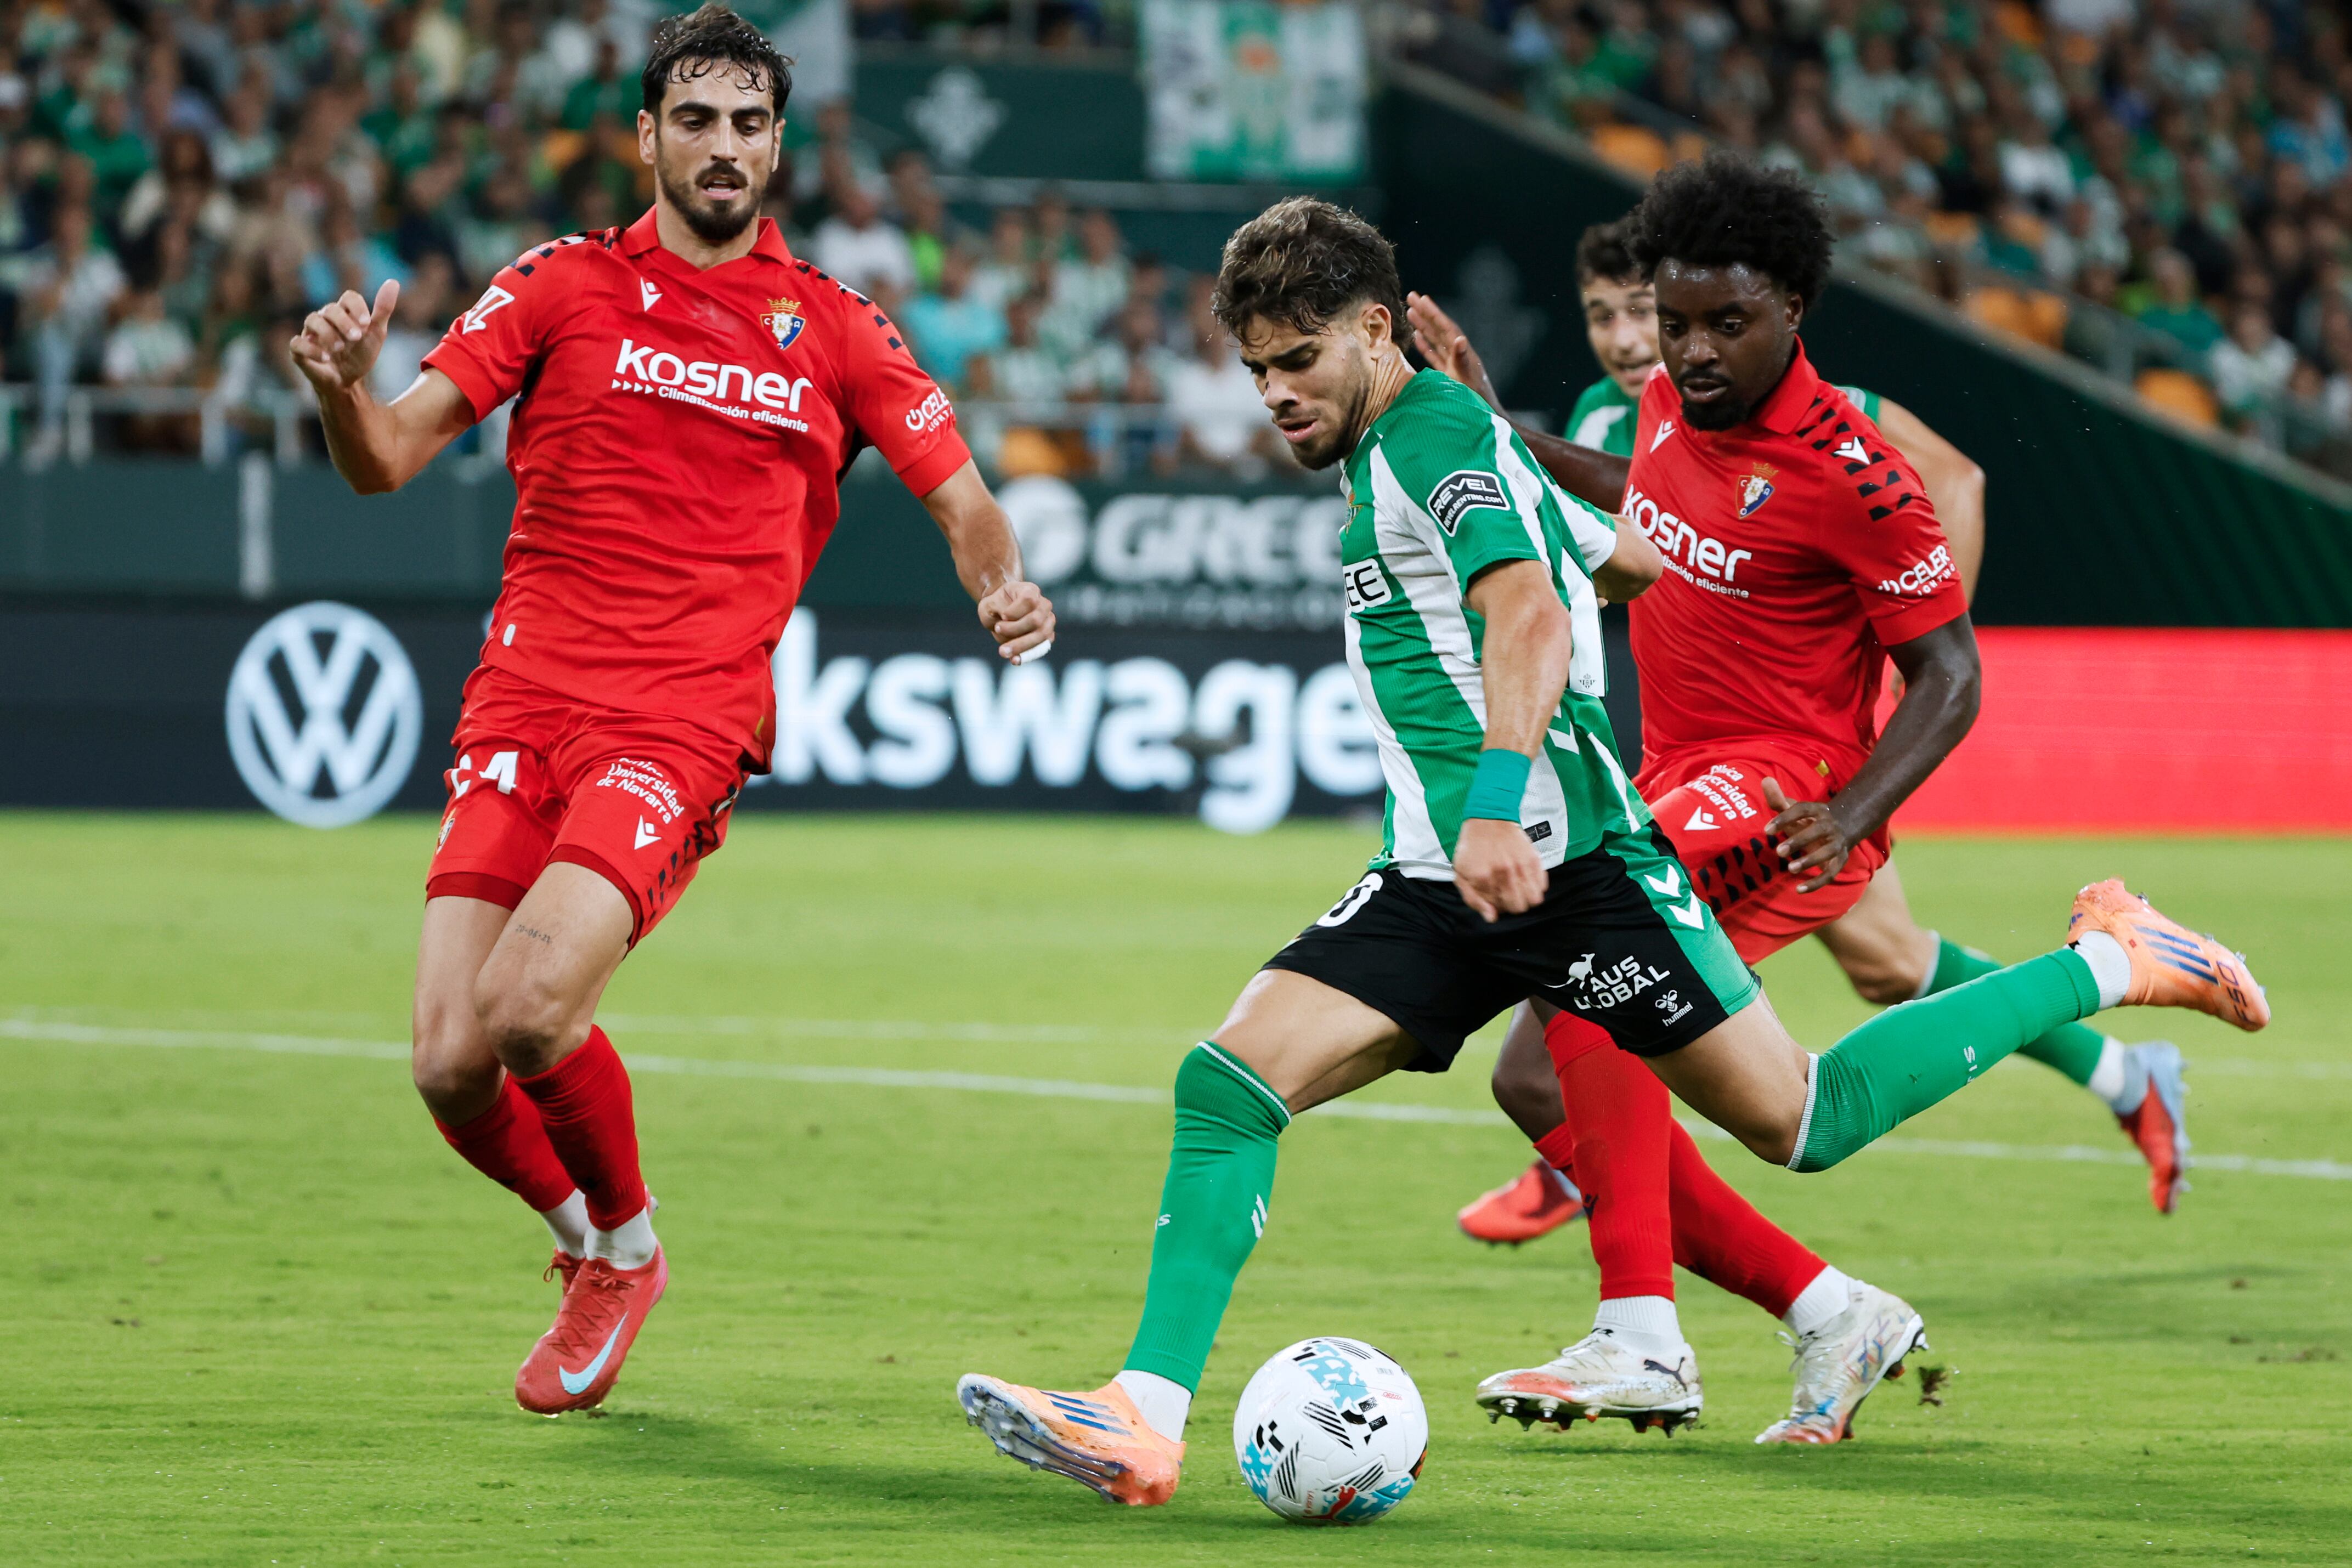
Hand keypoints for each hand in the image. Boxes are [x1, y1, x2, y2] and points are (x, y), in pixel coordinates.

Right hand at [289, 279, 398, 396]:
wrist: (347, 381)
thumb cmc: (360, 355)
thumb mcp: (376, 334)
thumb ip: (383, 310)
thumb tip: (393, 282)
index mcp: (345, 312)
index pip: (348, 297)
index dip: (356, 307)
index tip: (366, 323)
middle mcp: (325, 318)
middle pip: (330, 309)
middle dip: (344, 322)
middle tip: (356, 337)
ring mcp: (310, 333)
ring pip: (312, 320)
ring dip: (327, 333)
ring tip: (340, 348)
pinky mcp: (299, 350)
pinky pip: (297, 343)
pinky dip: (311, 349)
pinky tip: (325, 358)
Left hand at [978, 578, 1053, 661]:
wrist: (1002, 610)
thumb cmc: (996, 605)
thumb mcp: (990, 604)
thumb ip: (997, 611)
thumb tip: (1005, 629)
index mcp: (1031, 590)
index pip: (1029, 600)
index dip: (1015, 611)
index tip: (1003, 616)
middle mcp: (1043, 605)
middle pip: (1036, 620)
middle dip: (1015, 629)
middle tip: (997, 631)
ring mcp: (1048, 621)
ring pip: (1041, 635)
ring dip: (1021, 645)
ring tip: (1003, 651)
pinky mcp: (1047, 637)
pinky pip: (1040, 648)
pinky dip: (1027, 655)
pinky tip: (1014, 660)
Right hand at [1404, 291, 1503, 411]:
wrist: (1483, 417)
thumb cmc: (1476, 401)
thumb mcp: (1468, 379)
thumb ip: (1462, 359)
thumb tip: (1459, 338)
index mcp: (1463, 353)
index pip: (1446, 328)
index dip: (1434, 313)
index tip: (1421, 298)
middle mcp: (1458, 354)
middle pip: (1439, 329)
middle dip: (1426, 313)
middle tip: (1412, 296)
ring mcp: (1452, 364)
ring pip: (1435, 340)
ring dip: (1423, 326)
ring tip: (1410, 312)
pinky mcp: (1447, 375)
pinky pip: (1434, 356)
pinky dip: (1425, 346)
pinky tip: (1416, 337)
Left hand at [1453, 816, 1546, 921]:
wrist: (1488, 819)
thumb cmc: (1473, 847)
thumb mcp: (1461, 873)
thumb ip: (1473, 898)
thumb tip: (1492, 917)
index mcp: (1482, 879)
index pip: (1498, 910)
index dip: (1497, 907)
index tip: (1495, 898)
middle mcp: (1503, 874)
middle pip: (1518, 908)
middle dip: (1512, 905)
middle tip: (1507, 894)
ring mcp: (1520, 867)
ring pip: (1534, 900)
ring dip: (1527, 899)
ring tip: (1519, 889)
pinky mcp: (1533, 859)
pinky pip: (1542, 885)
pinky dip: (1536, 887)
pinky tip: (1526, 879)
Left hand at [1761, 775, 1858, 892]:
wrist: (1844, 827)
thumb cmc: (1809, 819)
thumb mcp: (1795, 809)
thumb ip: (1778, 799)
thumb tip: (1765, 780)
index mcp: (1817, 810)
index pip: (1801, 810)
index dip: (1785, 818)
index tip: (1766, 830)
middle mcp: (1829, 826)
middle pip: (1817, 831)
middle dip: (1799, 841)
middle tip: (1779, 851)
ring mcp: (1836, 844)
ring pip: (1827, 853)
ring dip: (1811, 861)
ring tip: (1791, 868)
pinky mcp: (1839, 861)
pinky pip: (1831, 873)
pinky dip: (1817, 883)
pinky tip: (1799, 889)